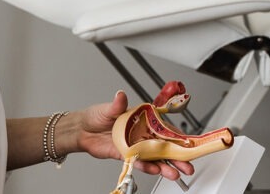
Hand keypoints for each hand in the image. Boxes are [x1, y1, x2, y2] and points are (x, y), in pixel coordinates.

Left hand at [75, 90, 194, 179]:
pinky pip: (140, 162)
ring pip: (154, 157)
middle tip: (187, 165)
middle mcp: (141, 134)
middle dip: (177, 156)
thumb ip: (117, 105)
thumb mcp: (108, 108)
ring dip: (165, 166)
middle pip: (163, 146)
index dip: (177, 136)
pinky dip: (147, 167)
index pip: (163, 128)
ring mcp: (135, 146)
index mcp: (142, 120)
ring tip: (175, 173)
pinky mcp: (126, 155)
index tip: (187, 143)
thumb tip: (120, 95)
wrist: (81, 130)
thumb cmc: (96, 116)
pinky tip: (155, 171)